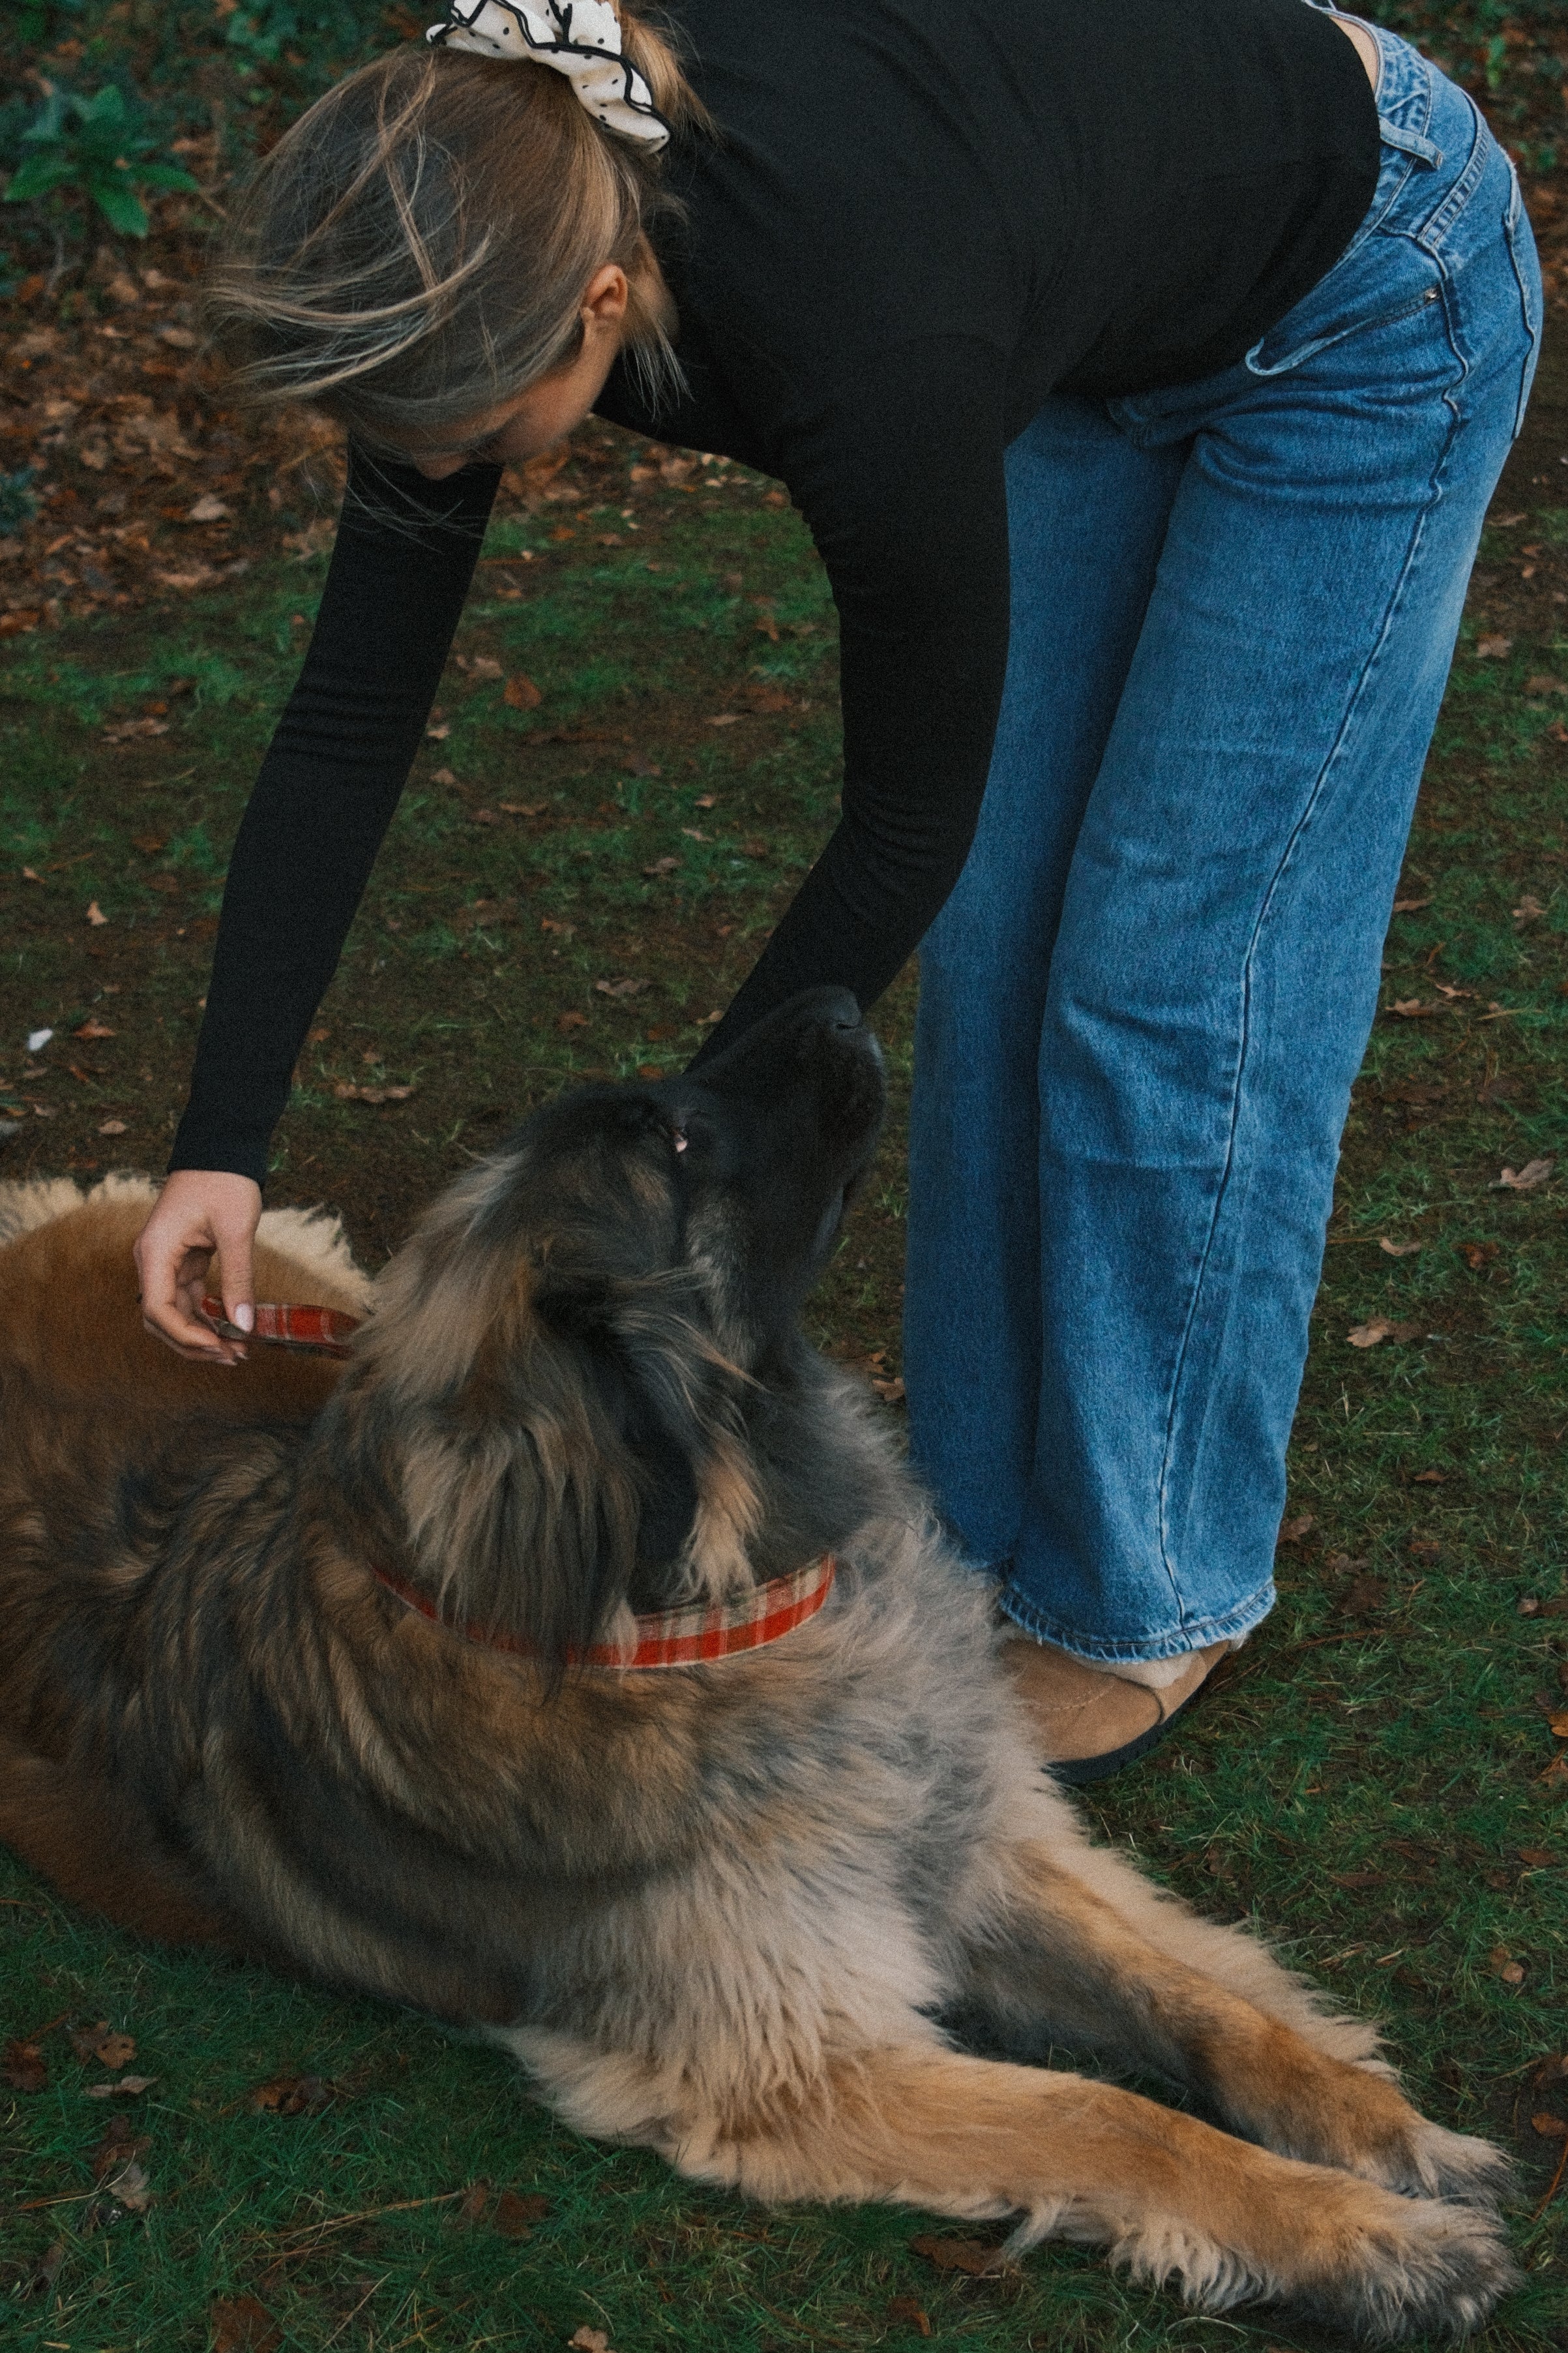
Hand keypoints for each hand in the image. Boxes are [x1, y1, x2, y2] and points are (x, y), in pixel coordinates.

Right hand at [134, 1169, 262, 1363]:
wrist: (221, 1148)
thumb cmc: (225, 1180)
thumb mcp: (236, 1230)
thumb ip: (238, 1278)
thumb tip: (244, 1325)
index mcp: (155, 1251)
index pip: (157, 1309)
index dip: (185, 1336)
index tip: (219, 1347)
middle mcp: (152, 1260)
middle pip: (160, 1318)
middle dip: (193, 1343)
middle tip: (232, 1357)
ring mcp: (165, 1261)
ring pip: (175, 1312)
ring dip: (202, 1333)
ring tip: (237, 1351)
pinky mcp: (182, 1260)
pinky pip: (187, 1298)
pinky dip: (206, 1316)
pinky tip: (231, 1329)